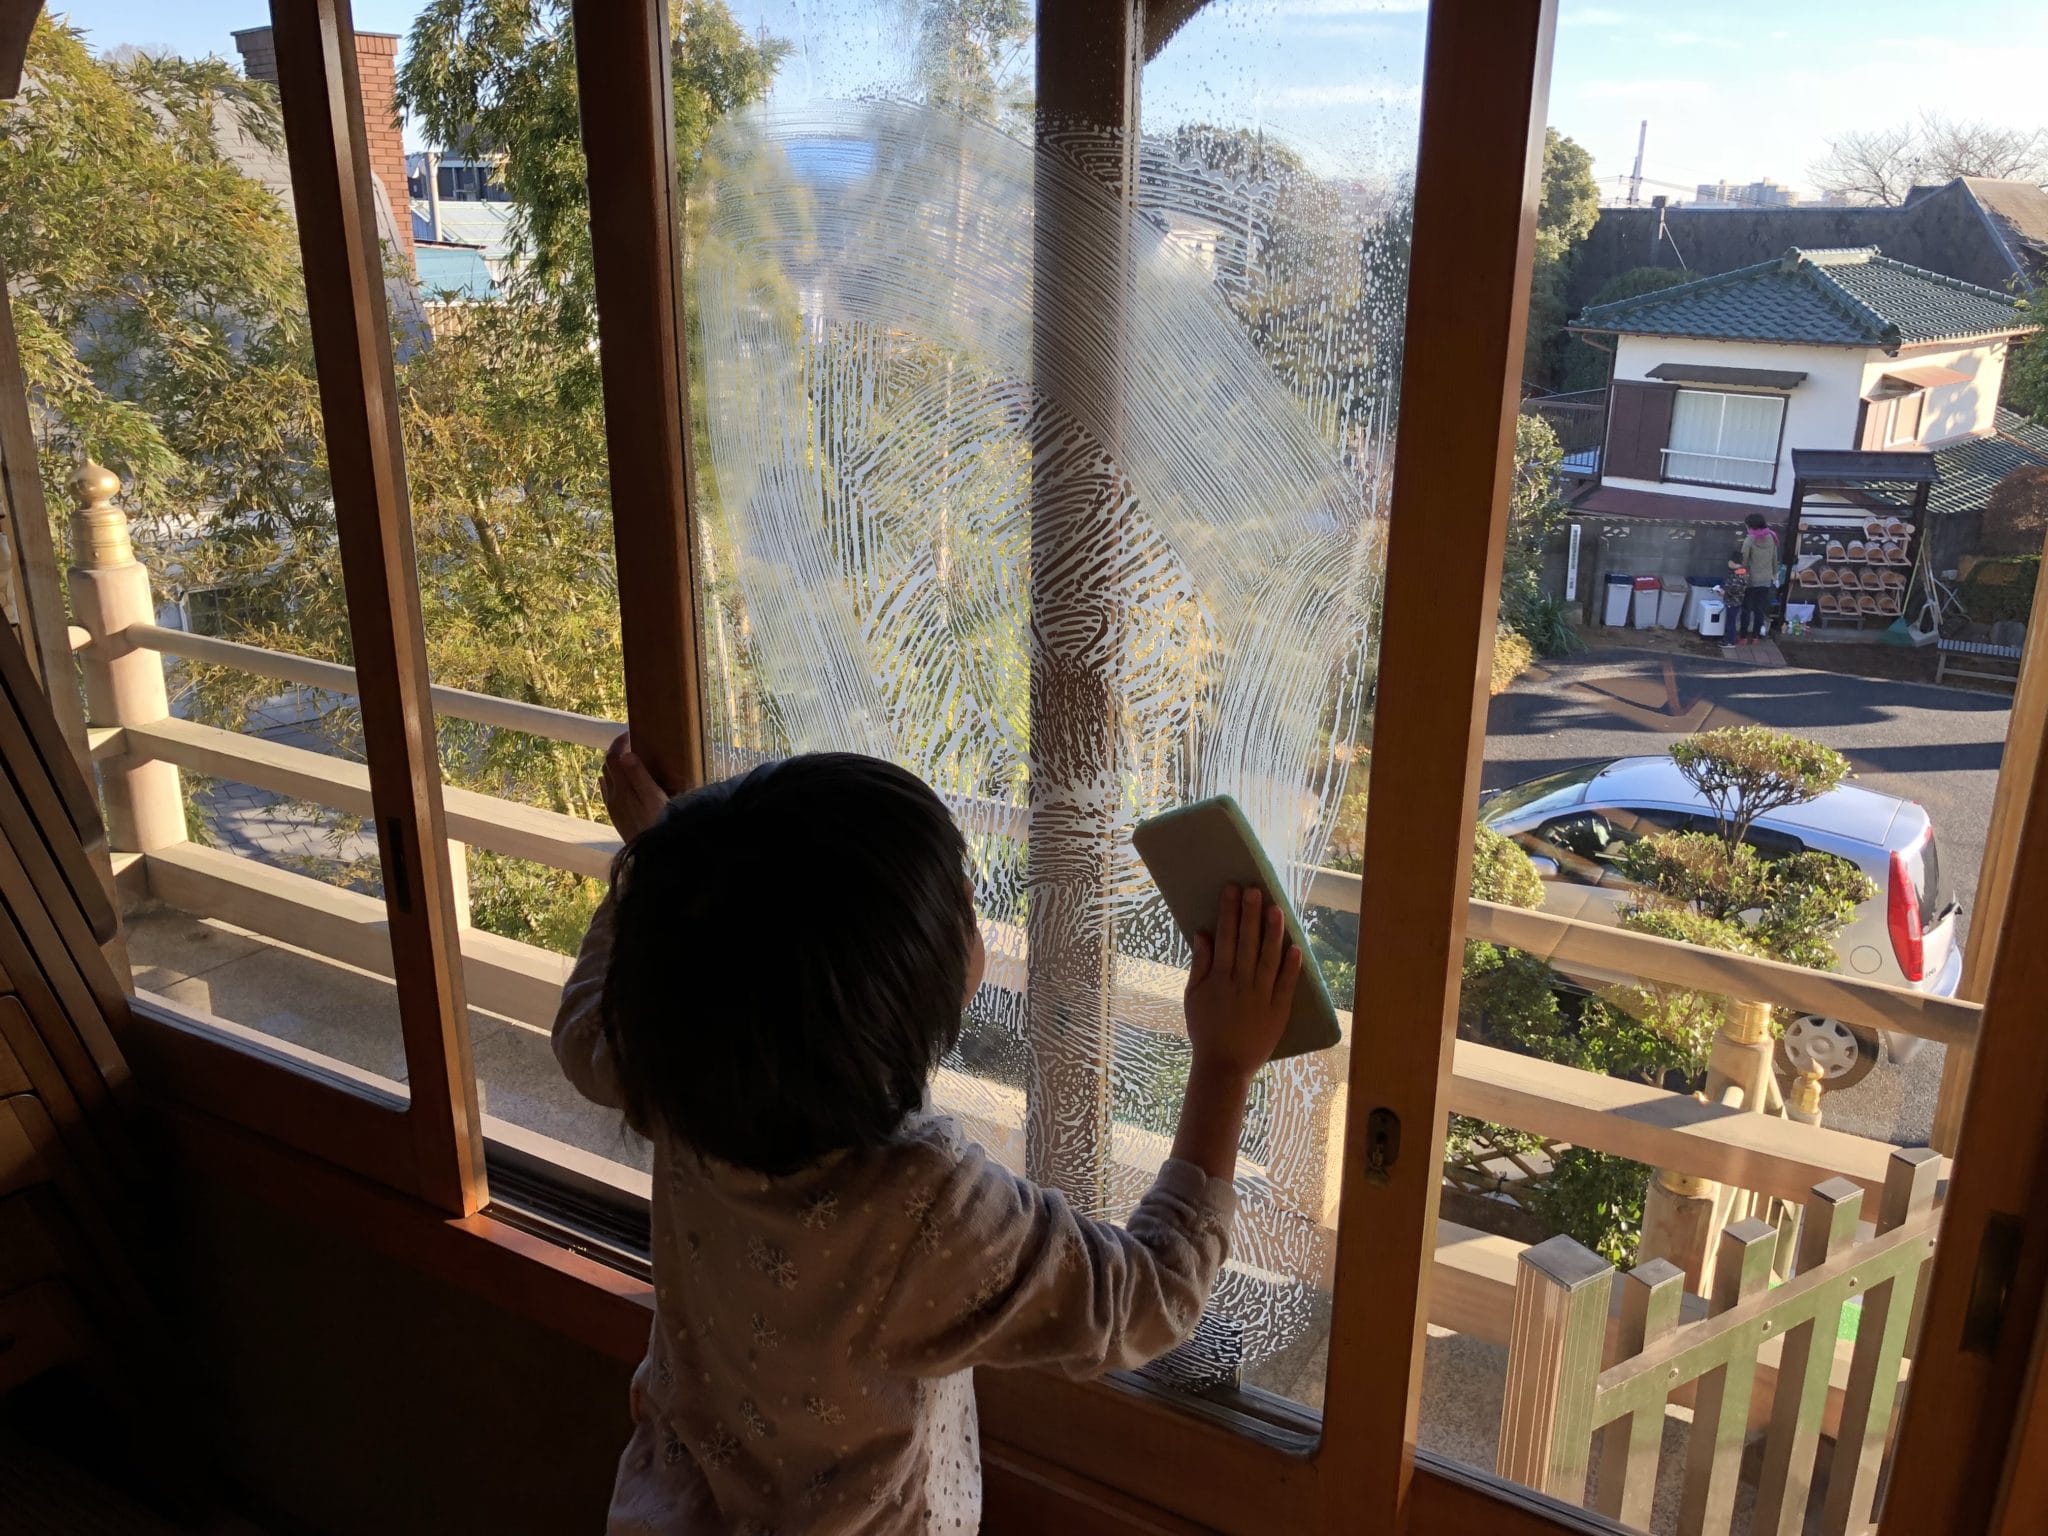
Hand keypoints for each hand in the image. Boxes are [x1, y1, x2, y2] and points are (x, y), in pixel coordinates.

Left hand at [601, 733, 671, 841]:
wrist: (654, 857)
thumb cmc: (660, 826)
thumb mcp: (654, 799)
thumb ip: (639, 776)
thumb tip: (625, 754)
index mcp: (622, 790)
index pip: (613, 757)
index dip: (619, 742)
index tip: (630, 731)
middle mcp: (613, 797)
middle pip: (608, 765)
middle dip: (617, 750)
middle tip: (633, 741)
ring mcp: (613, 808)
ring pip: (607, 778)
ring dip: (615, 765)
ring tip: (631, 757)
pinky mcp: (617, 817)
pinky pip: (609, 792)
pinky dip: (614, 779)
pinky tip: (624, 781)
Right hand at [1182, 884, 1300, 1083]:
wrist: (1224, 1066)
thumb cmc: (1205, 1029)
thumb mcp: (1194, 996)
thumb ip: (1200, 964)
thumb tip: (1202, 934)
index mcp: (1219, 978)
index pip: (1225, 937)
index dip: (1229, 911)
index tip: (1232, 889)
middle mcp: (1240, 983)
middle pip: (1247, 942)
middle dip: (1250, 913)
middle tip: (1254, 888)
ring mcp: (1261, 997)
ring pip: (1268, 959)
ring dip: (1273, 933)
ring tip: (1276, 909)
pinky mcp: (1278, 1011)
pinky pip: (1286, 985)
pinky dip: (1291, 966)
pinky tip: (1295, 946)